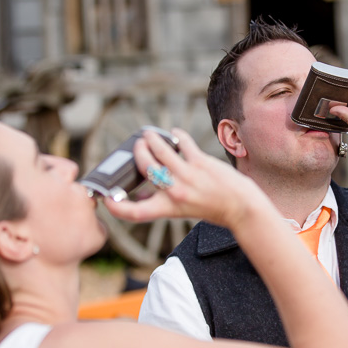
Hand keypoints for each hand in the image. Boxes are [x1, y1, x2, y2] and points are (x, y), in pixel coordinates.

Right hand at [103, 128, 266, 228]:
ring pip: (160, 150)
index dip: (116, 207)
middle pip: (144, 167)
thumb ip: (159, 203)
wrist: (240, 207)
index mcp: (167, 208)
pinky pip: (183, 143)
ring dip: (152, 139)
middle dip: (138, 152)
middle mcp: (175, 192)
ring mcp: (188, 176)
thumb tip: (140, 194)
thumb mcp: (181, 211)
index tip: (107, 199)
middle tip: (139, 146)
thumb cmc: (212, 209)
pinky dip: (176, 136)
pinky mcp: (201, 162)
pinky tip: (175, 134)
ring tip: (149, 135)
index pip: (135, 212)